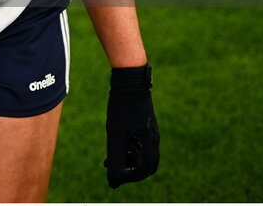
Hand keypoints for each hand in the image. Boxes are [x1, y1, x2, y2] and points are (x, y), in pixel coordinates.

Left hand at [105, 64, 159, 187]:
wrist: (129, 81)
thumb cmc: (122, 108)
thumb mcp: (115, 135)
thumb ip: (115, 158)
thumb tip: (112, 181)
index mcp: (150, 144)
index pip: (143, 170)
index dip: (128, 177)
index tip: (113, 176)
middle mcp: (153, 139)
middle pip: (145, 165)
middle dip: (129, 170)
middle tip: (113, 170)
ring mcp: (149, 131)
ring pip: (141, 154)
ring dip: (127, 160)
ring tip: (109, 159)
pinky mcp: (144, 124)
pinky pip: (139, 143)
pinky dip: (128, 148)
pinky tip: (115, 143)